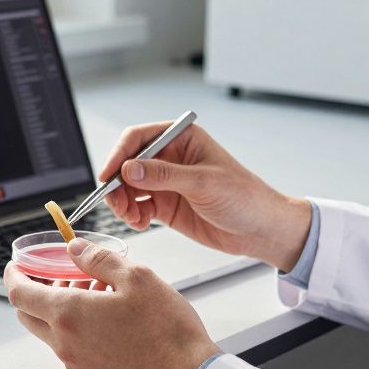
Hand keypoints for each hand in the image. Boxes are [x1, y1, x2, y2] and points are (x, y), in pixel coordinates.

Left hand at [4, 237, 221, 368]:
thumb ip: (98, 258)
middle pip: (29, 314)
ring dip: (59, 305)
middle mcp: (66, 342)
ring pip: (51, 329)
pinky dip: (75, 323)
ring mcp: (78, 361)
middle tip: (52, 272)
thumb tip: (74, 248)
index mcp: (69, 315)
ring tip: (92, 286)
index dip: (13, 274)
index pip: (19, 294)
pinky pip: (70, 343)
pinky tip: (105, 310)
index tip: (16, 264)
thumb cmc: (167, 332)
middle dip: (33, 290)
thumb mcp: (136, 278)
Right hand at [101, 122, 311, 271]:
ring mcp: (166, 182)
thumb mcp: (204, 183)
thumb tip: (129, 168)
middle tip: (117, 203)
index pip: (139, 138)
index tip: (108, 175)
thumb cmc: (244, 197)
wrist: (260, 229)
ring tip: (132, 218)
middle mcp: (170, 157)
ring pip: (128, 186)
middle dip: (117, 183)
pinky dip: (132, 215)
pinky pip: (137, 206)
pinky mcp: (165, 204)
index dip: (119, 155)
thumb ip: (164, 175)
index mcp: (182, 138)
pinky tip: (141, 223)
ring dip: (122, 202)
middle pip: (128, 163)